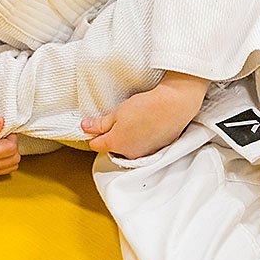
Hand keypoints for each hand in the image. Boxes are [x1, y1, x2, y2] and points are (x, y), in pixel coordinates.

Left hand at [82, 71, 208, 158]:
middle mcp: (129, 154)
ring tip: (134, 121)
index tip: (96, 123)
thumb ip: (99, 124)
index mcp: (115, 144)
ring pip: (128, 148)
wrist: (174, 105)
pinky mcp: (157, 150)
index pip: (95, 144)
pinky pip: (142, 147)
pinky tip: (146, 126)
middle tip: (118, 119)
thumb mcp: (117, 112)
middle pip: (112, 148)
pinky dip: (141, 139)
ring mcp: (144, 154)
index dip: (94, 133)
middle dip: (112, 136)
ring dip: (127, 139)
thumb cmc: (146, 107)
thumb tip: (85, 127)